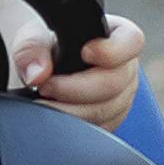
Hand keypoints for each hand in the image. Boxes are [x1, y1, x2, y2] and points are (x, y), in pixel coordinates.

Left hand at [13, 14, 145, 132]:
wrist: (43, 70)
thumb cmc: (46, 46)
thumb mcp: (34, 38)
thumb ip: (31, 49)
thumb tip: (38, 74)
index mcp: (117, 36)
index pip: (132, 41)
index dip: (110, 51)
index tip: (84, 53)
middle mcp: (126, 68)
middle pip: (114, 83)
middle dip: (75, 88)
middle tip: (45, 85)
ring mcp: (122, 97)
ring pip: (105, 111)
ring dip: (69, 109)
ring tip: (43, 100)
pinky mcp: (111, 121)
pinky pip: (97, 128)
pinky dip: (73, 124)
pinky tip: (54, 113)